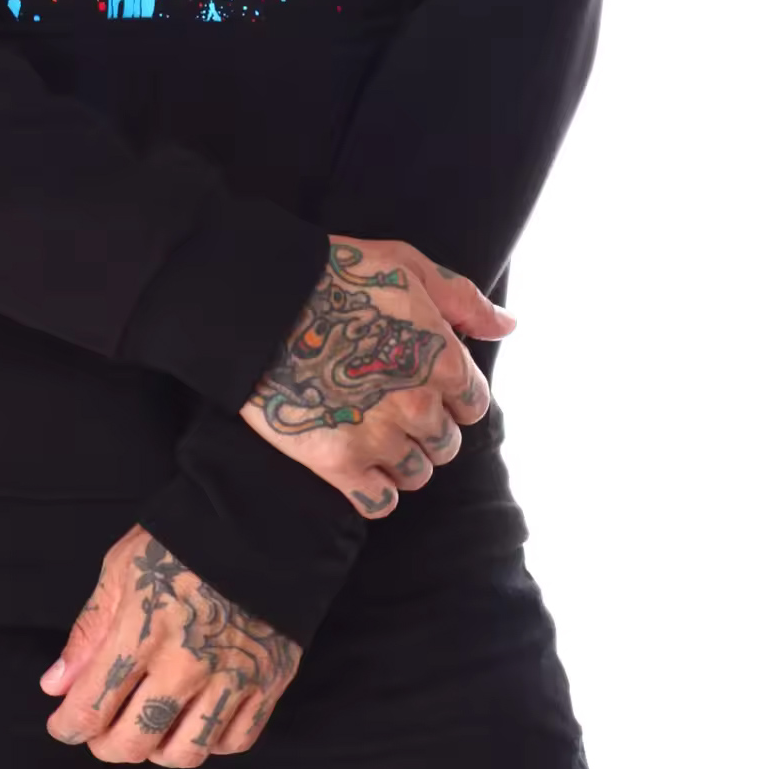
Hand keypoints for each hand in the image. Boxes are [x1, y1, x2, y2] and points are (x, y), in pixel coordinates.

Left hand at [40, 525, 300, 765]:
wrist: (258, 520)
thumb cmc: (182, 538)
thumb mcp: (122, 567)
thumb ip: (90, 630)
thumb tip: (57, 685)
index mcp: (143, 630)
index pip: (92, 706)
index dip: (68, 726)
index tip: (63, 724)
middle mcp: (186, 663)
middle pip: (135, 742)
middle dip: (105, 745)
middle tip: (101, 730)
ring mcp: (231, 677)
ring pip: (185, 753)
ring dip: (157, 751)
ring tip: (149, 728)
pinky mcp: (268, 682)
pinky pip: (235, 742)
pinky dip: (210, 742)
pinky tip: (196, 719)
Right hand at [240, 238, 515, 516]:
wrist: (261, 300)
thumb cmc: (336, 273)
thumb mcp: (407, 266)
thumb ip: (463, 300)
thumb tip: (508, 326)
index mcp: (441, 360)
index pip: (473, 404)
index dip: (450, 394)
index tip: (421, 381)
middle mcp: (418, 406)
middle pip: (445, 444)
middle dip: (425, 427)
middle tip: (389, 404)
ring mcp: (378, 438)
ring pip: (415, 475)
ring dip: (400, 459)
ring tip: (369, 431)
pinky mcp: (337, 463)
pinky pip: (378, 501)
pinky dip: (374, 489)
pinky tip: (356, 464)